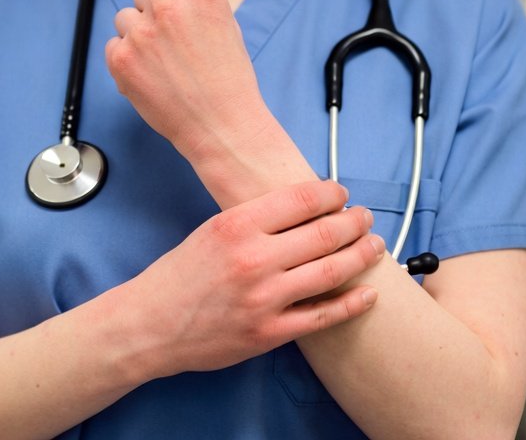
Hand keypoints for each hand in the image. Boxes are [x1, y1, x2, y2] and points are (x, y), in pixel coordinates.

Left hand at [105, 0, 268, 166]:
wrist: (222, 125)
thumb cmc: (229, 80)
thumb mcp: (225, 24)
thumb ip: (193, 2)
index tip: (174, 5)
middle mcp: (167, 5)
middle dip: (153, 13)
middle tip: (172, 43)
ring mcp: (141, 31)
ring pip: (125, 17)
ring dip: (138, 35)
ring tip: (162, 62)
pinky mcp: (121, 57)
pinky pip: (113, 45)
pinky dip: (126, 58)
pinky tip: (150, 75)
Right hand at [120, 180, 384, 378]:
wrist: (151, 324)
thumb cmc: (181, 275)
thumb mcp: (212, 231)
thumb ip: (255, 221)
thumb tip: (304, 209)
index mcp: (237, 225)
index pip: (301, 200)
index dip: (331, 193)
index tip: (342, 193)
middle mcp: (253, 259)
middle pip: (324, 233)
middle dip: (354, 222)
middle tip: (365, 218)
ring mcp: (264, 298)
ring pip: (331, 272)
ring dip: (361, 256)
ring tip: (375, 246)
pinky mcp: (269, 332)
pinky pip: (322, 316)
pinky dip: (351, 304)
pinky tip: (369, 294)